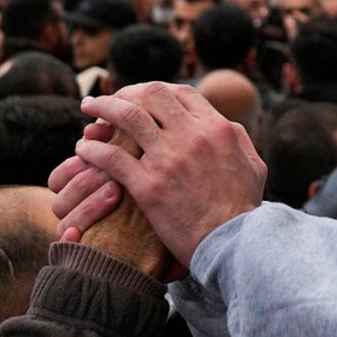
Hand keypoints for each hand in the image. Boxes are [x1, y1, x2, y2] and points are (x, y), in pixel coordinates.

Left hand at [54, 84, 264, 269]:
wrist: (232, 246)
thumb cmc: (243, 211)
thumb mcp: (253, 166)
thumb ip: (238, 140)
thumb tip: (223, 124)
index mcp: (217, 128)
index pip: (180, 92)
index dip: (155, 90)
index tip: (140, 97)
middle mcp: (192, 136)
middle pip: (150, 95)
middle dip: (125, 92)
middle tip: (108, 100)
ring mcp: (168, 159)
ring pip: (126, 116)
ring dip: (102, 108)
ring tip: (88, 108)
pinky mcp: (148, 186)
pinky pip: (110, 156)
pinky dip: (93, 149)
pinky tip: (83, 150)